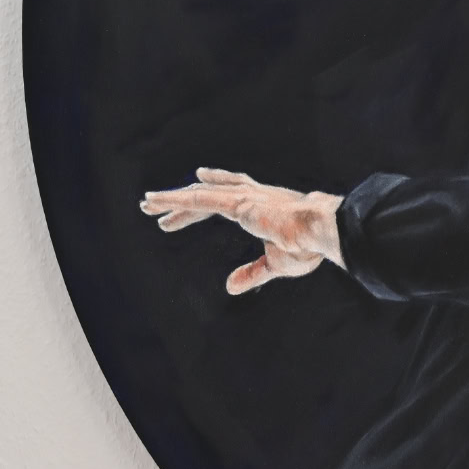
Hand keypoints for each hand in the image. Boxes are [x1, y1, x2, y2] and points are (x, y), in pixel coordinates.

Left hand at [140, 168, 343, 293]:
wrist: (321, 230)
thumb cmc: (309, 245)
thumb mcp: (276, 264)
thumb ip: (252, 273)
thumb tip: (229, 286)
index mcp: (264, 205)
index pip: (232, 192)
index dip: (212, 189)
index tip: (196, 183)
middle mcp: (251, 195)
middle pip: (210, 192)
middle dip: (184, 200)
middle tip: (158, 207)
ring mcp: (242, 198)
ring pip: (198, 195)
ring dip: (170, 199)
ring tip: (147, 203)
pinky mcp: (236, 204)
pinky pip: (197, 200)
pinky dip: (174, 201)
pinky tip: (155, 203)